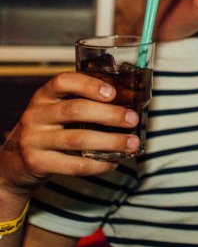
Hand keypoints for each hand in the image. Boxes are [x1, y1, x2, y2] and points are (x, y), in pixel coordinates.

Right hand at [0, 73, 135, 193]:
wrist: (14, 162)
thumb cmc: (48, 130)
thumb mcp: (56, 110)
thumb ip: (82, 103)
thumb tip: (129, 105)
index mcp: (44, 96)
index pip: (63, 81)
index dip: (88, 85)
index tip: (112, 93)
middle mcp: (36, 115)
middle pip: (75, 110)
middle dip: (110, 115)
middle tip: (133, 119)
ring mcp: (34, 139)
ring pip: (78, 139)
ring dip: (111, 141)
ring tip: (132, 143)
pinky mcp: (37, 162)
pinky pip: (74, 165)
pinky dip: (98, 164)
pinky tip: (113, 161)